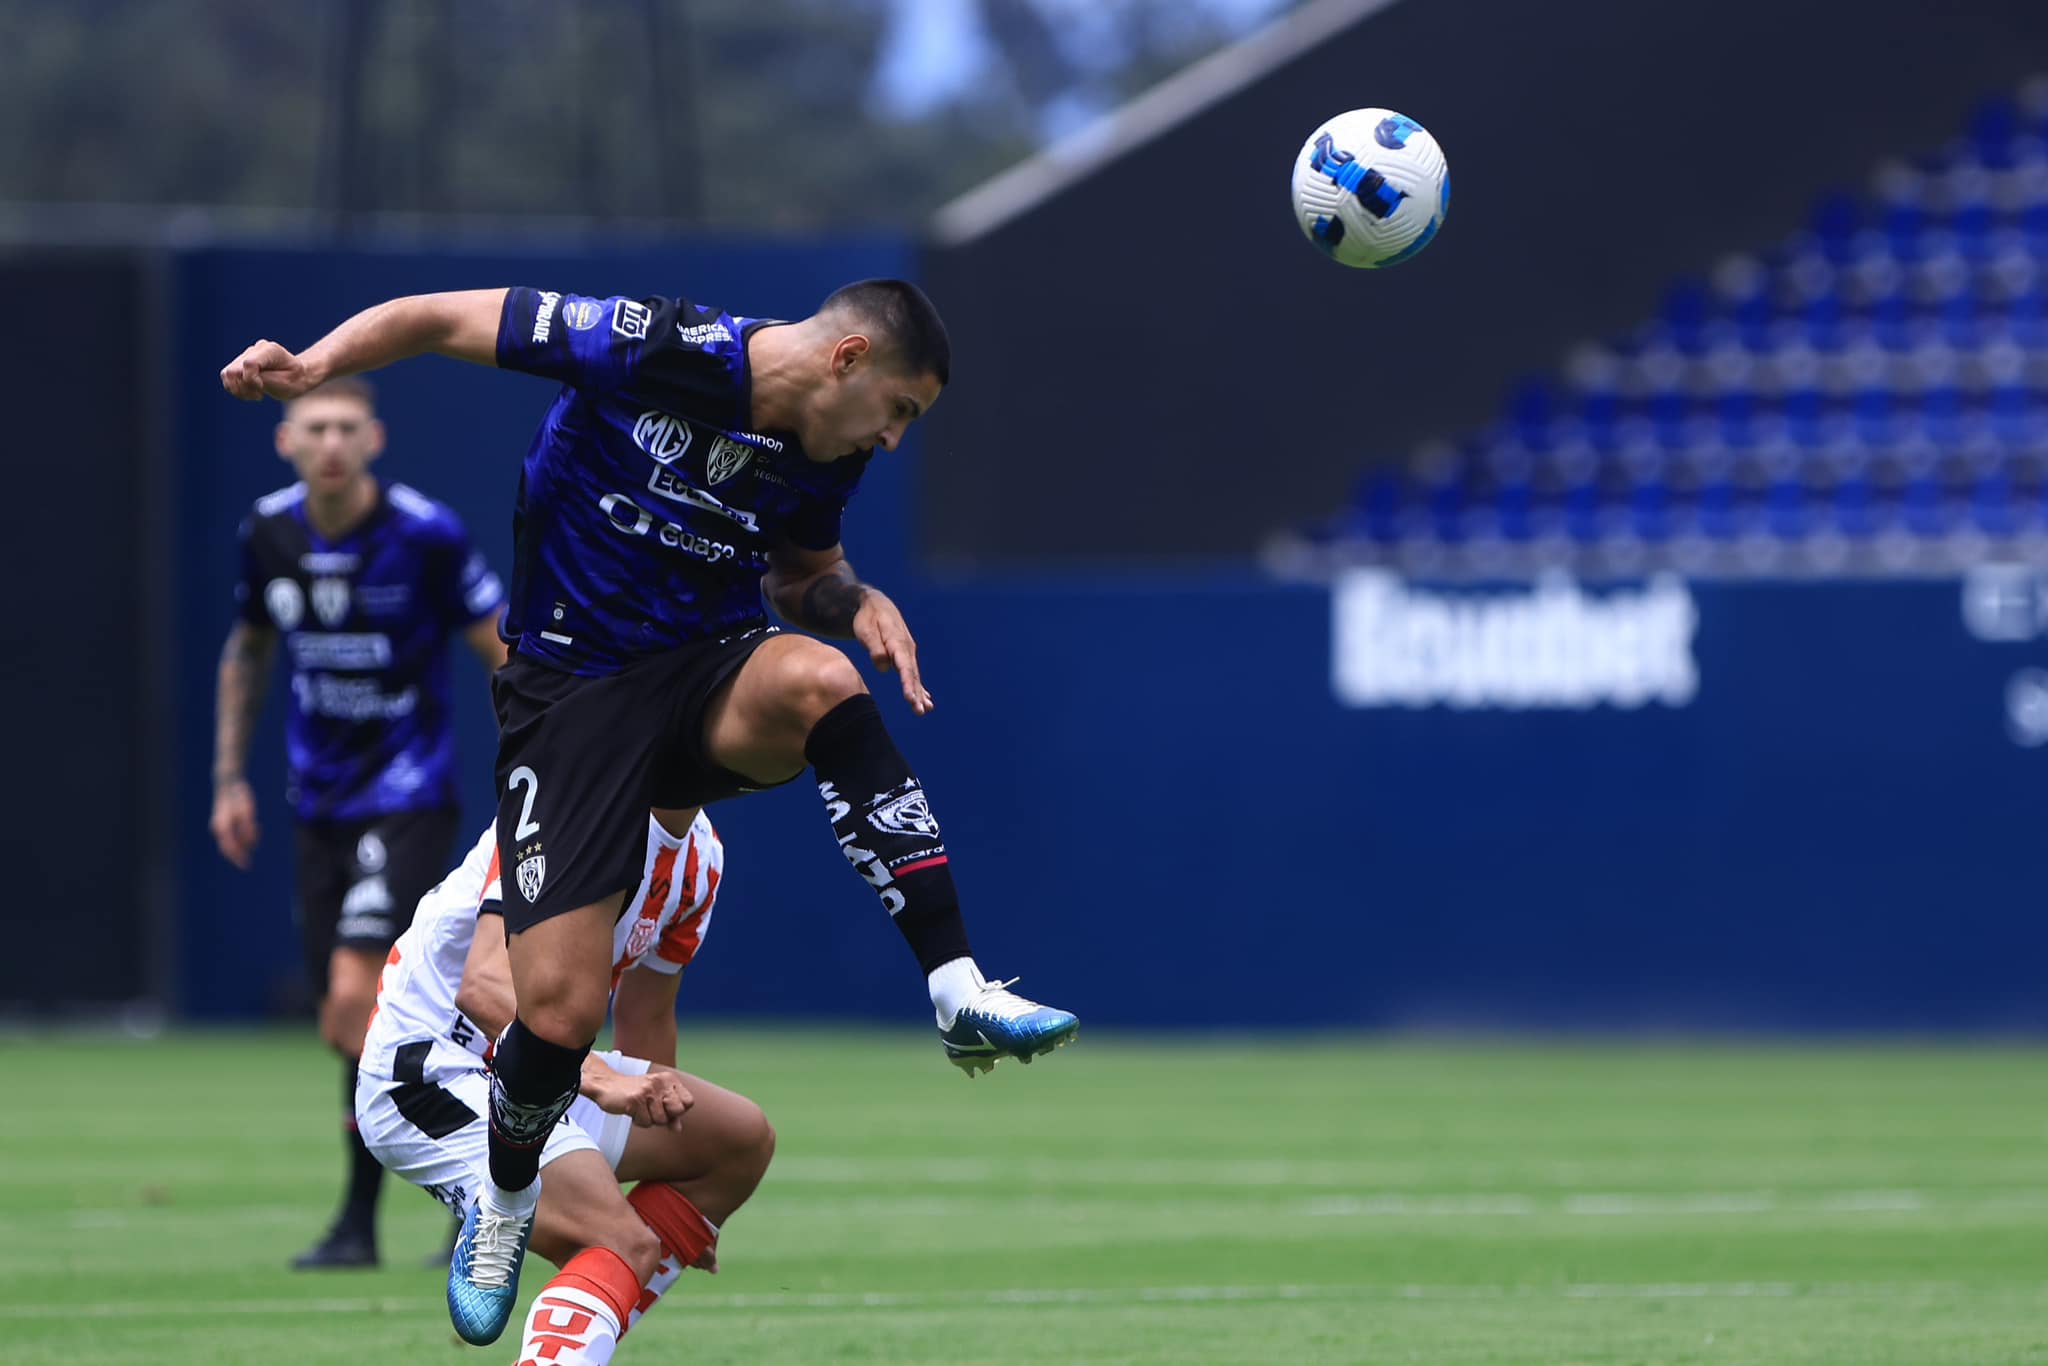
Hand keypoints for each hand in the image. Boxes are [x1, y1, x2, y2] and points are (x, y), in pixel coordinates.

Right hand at [210, 778, 259, 869]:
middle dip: (239, 854)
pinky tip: (254, 827)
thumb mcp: (248, 812)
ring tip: (257, 832)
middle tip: (248, 863)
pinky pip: (232, 833)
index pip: (229, 848)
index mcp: (223, 827)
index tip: (246, 865)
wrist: (228, 781)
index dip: (238, 858)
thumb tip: (251, 844)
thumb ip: (249, 828)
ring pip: (231, 840)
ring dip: (244, 842)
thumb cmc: (239, 796)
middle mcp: (218, 827)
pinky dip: (243, 835)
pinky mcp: (223, 820)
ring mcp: (219, 824)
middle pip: (228, 847)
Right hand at [220, 340, 323, 401]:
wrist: (297, 376)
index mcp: (270, 350)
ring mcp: (246, 355)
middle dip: (244, 387)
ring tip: (256, 393)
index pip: (249, 363)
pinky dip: (236, 388)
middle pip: (233, 370)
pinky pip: (228, 377)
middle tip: (260, 394)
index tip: (262, 389)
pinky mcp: (240, 363)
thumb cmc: (295, 380)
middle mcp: (256, 350)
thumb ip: (265, 379)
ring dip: (239, 389)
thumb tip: (243, 377)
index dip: (251, 380)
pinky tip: (251, 392)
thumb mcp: (287, 384)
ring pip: (227, 374)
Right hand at [600, 1070, 694, 1128]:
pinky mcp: (635, 1100)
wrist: (607, 1086)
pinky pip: (645, 1122)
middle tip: (652, 1109)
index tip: (666, 1108)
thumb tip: (678, 1129)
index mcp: (669, 1080)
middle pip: (678, 1111)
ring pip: (660, 1120)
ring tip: (640, 1109)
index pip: (689, 1101)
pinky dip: (638, 1121)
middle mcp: (661, 1083)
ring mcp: (648, 1091)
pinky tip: (632, 1111)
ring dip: (649, 1119)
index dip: (679, 1111)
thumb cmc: (635, 1094)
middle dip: (665, 1116)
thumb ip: (669, 1113)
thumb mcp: (656, 1099)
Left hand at [852, 589, 932, 714]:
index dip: (908, 684)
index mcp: (897, 641)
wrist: (875, 604)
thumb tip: (883, 668)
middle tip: (920, 711)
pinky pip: (912, 673)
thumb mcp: (865, 629)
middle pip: (912, 674)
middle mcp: (906, 648)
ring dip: (920, 693)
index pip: (904, 667)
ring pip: (914, 675)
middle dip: (917, 693)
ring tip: (926, 709)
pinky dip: (919, 686)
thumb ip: (874, 648)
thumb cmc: (868, 617)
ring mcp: (908, 651)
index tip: (910, 699)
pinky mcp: (905, 655)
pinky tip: (925, 699)